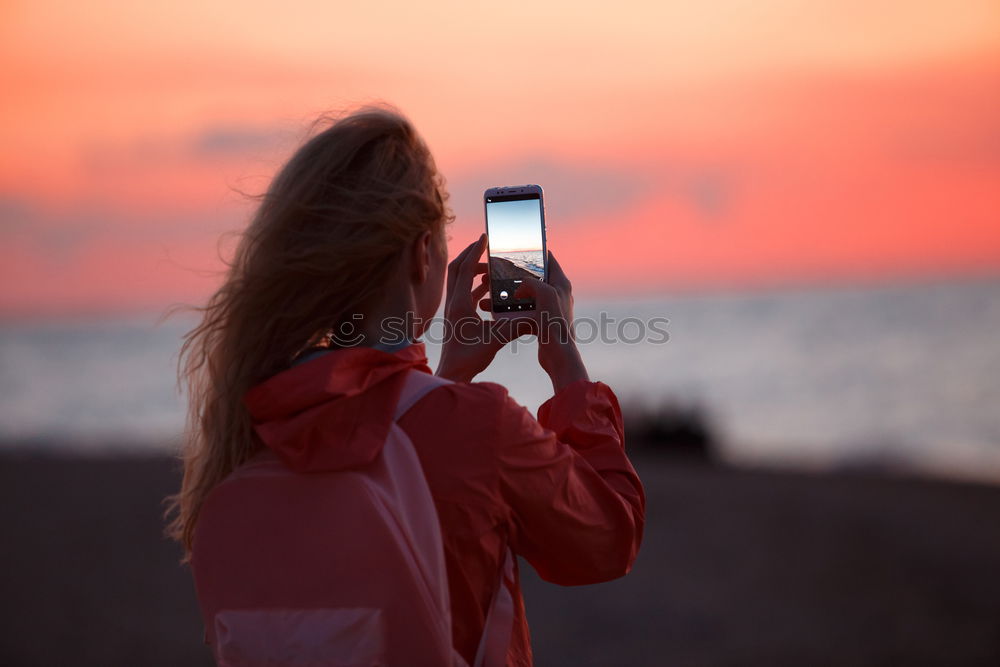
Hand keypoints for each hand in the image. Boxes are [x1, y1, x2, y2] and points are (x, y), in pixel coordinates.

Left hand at [435, 234, 530, 382]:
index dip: (475, 251)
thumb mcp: (496, 340)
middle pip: (456, 269)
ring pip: (459, 280)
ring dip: (473, 271)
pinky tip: (490, 290)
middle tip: (487, 247)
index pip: (464, 269)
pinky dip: (475, 286)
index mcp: (459, 304)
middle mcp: (453, 303)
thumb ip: (515, 327)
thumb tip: (536, 316)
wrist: (453, 373)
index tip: (485, 236)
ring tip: (492, 268)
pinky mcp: (456, 317)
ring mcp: (453, 309)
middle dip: (471, 255)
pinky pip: (464, 293)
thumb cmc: (469, 358)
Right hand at [480, 252, 588, 392]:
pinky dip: (508, 308)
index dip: (533, 251)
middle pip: (533, 276)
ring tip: (488, 291)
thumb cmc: (554, 325)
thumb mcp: (544, 294)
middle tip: (495, 271)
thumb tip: (520, 284)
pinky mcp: (541, 321)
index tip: (515, 248)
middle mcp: (556, 293)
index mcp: (560, 283)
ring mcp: (549, 308)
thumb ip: (532, 281)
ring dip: (507, 291)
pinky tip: (492, 310)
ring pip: (524, 293)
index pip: (548, 258)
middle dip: (512, 274)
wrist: (558, 356)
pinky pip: (521, 309)